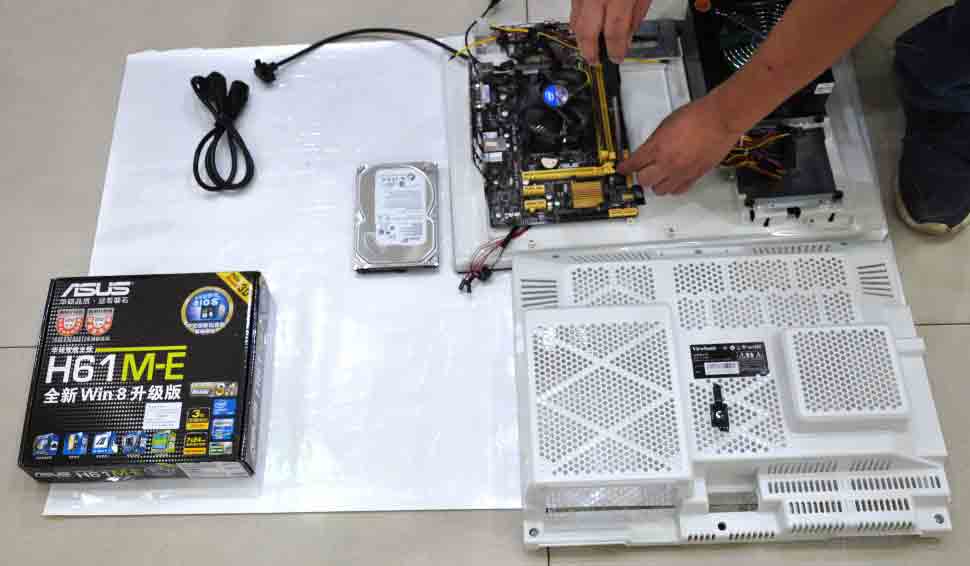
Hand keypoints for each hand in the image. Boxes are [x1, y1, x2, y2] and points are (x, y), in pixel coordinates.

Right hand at [570, 0, 652, 63]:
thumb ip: (636, 14)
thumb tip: (628, 35)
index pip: (614, 32)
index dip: (615, 49)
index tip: (617, 58)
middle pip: (588, 32)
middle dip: (591, 51)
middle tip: (596, 61)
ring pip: (576, 23)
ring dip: (581, 40)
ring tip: (589, 49)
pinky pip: (573, 10)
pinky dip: (577, 23)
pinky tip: (583, 30)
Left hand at [617, 96, 742, 194]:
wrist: (720, 118)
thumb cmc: (698, 115)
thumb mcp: (666, 123)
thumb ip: (655, 140)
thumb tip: (648, 149)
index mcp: (657, 147)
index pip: (633, 164)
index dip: (625, 168)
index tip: (622, 169)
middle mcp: (668, 162)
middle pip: (644, 181)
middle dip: (640, 176)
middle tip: (641, 171)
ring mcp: (682, 171)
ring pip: (660, 190)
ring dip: (656, 184)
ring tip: (658, 177)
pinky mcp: (696, 176)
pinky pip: (679, 191)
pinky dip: (673, 188)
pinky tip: (673, 181)